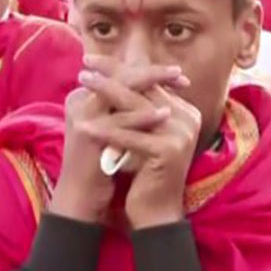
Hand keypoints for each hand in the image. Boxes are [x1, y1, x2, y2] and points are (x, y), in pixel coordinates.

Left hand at [74, 56, 202, 229]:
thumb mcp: (144, 134)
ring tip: (82, 81)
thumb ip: (139, 108)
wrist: (156, 211)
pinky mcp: (168, 151)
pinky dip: (106, 130)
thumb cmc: (145, 172)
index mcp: (185, 111)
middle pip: (144, 87)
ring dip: (106, 91)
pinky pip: (131, 136)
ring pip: (137, 106)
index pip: (149, 81)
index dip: (120, 68)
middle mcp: (187, 118)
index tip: (92, 60)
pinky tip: (85, 125)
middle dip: (112, 73)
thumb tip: (114, 75)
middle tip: (85, 63)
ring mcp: (181, 134)